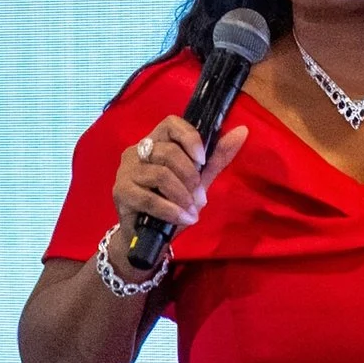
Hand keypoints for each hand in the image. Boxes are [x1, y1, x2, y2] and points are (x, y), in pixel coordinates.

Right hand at [114, 114, 249, 256]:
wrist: (149, 239)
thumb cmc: (173, 204)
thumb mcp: (198, 180)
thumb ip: (216, 157)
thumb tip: (242, 131)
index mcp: (155, 142)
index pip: (171, 123)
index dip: (190, 138)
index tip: (202, 160)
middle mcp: (136, 152)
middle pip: (168, 151)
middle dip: (190, 175)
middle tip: (198, 195)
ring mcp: (126, 172)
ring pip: (161, 174)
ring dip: (182, 195)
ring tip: (191, 210)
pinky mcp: (121, 193)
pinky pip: (150, 198)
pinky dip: (171, 210)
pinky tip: (183, 218)